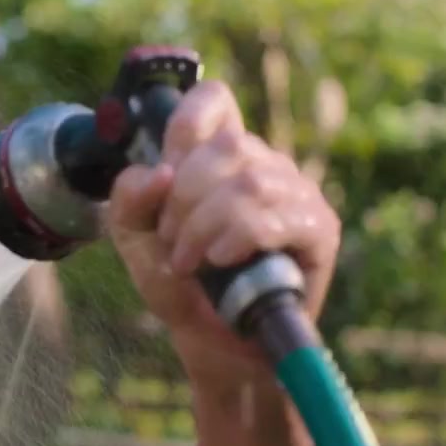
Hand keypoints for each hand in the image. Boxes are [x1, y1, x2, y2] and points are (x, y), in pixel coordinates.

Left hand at [106, 81, 340, 378]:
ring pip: (249, 181)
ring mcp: (295, 193)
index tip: (167, 166)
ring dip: (204, 225)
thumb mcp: (135, 242)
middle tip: (170, 241)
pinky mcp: (317, 229)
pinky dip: (237, 237)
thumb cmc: (180, 284)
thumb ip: (128, 200)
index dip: (189, 118)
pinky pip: (274, 217)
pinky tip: (220, 259)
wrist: (214, 343)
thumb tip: (158, 171)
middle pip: (225, 143)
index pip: (213, 102)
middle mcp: (262, 165)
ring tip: (190, 261)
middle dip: (183, 197)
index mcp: (218, 158)